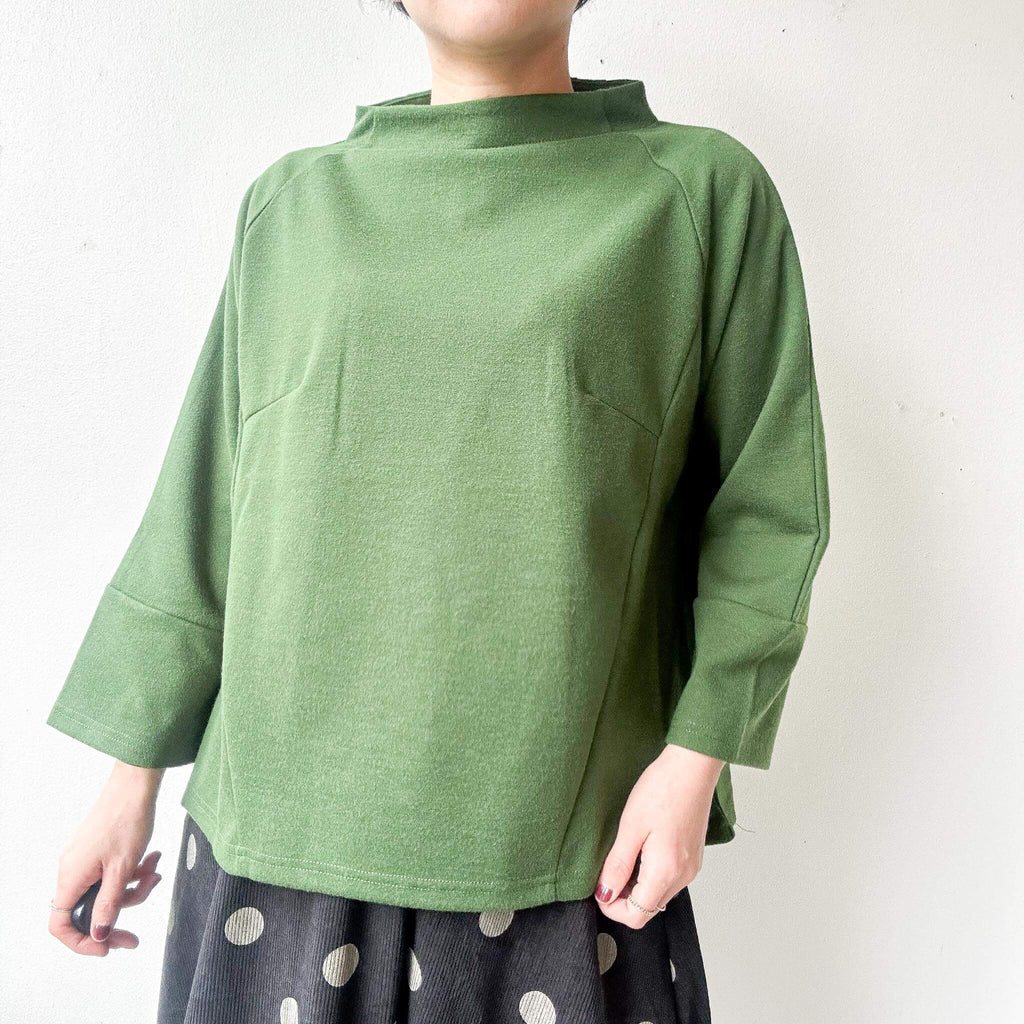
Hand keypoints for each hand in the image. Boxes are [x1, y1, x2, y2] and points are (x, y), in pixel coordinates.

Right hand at [48, 760, 164, 955]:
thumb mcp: (122, 869)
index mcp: (71, 877)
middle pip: (88, 909)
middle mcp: (72, 869)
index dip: (80, 941)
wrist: (136, 784)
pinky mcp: (99, 849)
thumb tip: (97, 934)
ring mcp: (85, 858)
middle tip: (137, 937)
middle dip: (117, 917)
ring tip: (154, 872)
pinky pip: (112, 872)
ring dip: (132, 888)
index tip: (105, 948)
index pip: (61, 923)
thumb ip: (109, 905)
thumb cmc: (127, 820)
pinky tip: (152, 859)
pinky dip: (132, 871)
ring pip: (106, 890)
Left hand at [593, 743, 723, 927]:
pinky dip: (650, 876)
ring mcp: (691, 868)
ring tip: (623, 856)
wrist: (692, 766)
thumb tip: (605, 894)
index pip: (637, 915)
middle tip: (607, 871)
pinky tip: (640, 851)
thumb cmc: (662, 789)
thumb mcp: (630, 827)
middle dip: (623, 899)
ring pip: (658, 895)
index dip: (612, 909)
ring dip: (636, 887)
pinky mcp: (693, 858)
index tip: (598, 889)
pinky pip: (668, 880)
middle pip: (648, 909)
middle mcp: (683, 876)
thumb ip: (617, 865)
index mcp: (666, 871)